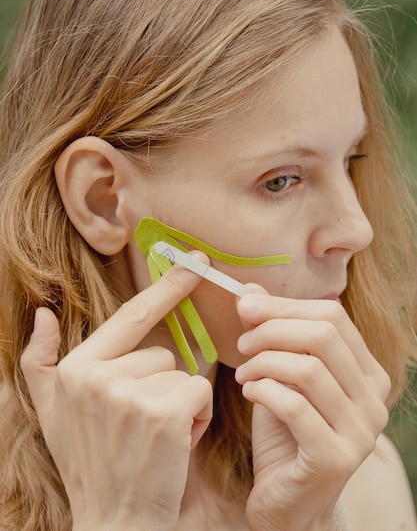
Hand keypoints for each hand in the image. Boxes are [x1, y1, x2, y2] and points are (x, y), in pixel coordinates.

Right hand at [20, 258, 212, 530]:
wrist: (115, 520)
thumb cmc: (90, 463)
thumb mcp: (52, 412)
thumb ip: (40, 362)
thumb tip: (43, 314)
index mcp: (76, 368)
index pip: (131, 315)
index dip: (168, 285)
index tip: (196, 260)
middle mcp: (97, 376)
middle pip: (162, 353)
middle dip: (163, 386)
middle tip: (144, 425)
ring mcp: (129, 394)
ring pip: (181, 374)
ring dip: (179, 403)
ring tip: (156, 437)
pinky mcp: (163, 413)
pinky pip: (198, 392)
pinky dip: (197, 417)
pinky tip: (175, 444)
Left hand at [235, 291, 390, 530]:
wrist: (288, 500)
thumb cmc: (285, 432)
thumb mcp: (281, 375)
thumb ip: (272, 335)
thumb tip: (248, 293)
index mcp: (368, 372)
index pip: (333, 316)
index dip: (285, 306)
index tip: (246, 308)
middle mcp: (374, 400)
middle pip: (324, 336)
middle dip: (272, 330)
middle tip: (242, 344)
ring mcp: (360, 432)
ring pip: (309, 369)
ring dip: (264, 362)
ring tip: (242, 373)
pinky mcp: (335, 459)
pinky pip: (296, 407)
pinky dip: (264, 391)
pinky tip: (249, 392)